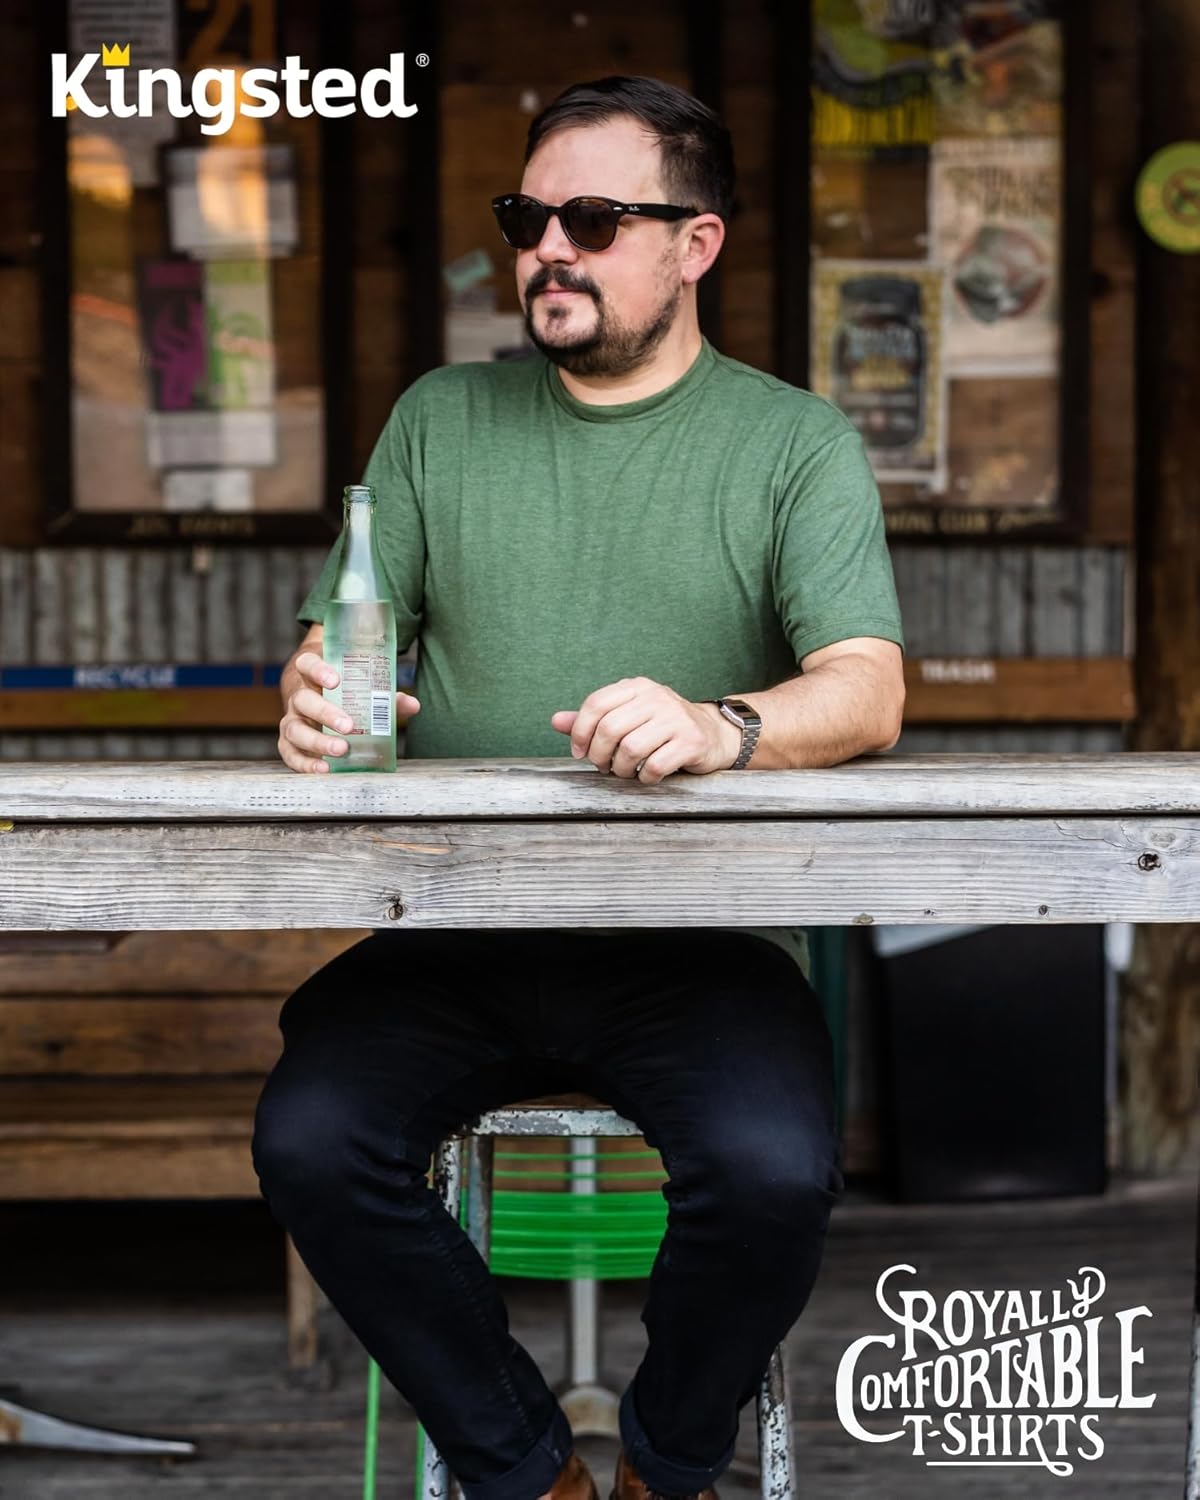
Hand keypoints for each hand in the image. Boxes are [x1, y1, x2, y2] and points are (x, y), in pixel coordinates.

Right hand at [277, 650, 420, 773]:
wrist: (314, 699)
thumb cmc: (341, 692)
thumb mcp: (359, 688)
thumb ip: (385, 696)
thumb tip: (412, 705)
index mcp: (311, 674)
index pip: (308, 664)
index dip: (318, 671)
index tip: (335, 681)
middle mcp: (298, 696)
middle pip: (303, 701)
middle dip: (325, 713)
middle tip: (348, 726)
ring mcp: (291, 720)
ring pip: (295, 729)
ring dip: (317, 741)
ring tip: (341, 750)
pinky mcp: (289, 742)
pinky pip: (291, 753)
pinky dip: (305, 763)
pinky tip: (324, 769)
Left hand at [550, 677, 740, 783]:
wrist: (714, 735)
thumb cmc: (663, 728)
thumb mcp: (628, 716)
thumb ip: (593, 719)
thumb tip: (555, 721)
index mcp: (637, 687)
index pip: (596, 704)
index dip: (580, 732)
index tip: (580, 753)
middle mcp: (656, 697)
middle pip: (610, 729)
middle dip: (599, 756)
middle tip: (603, 767)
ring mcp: (676, 718)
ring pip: (630, 749)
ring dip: (622, 769)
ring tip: (626, 772)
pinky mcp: (691, 741)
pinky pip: (655, 766)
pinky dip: (646, 778)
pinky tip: (649, 775)